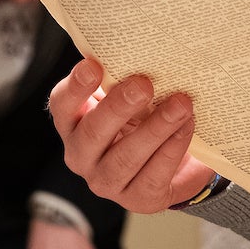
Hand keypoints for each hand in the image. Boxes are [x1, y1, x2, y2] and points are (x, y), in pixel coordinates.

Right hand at [47, 58, 214, 214]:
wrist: (175, 165)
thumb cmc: (142, 120)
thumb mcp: (128, 99)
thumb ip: (124, 79)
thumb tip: (146, 50)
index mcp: (73, 123)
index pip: (63, 104)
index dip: (76, 86)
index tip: (93, 65)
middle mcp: (81, 155)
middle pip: (93, 132)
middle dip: (119, 107)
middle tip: (144, 83)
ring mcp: (106, 181)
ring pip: (126, 157)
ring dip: (156, 128)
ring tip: (180, 104)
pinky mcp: (137, 198)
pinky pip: (153, 174)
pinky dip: (172, 148)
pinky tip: (187, 127)